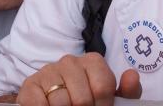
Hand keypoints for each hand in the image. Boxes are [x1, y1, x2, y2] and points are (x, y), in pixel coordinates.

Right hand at [17, 53, 140, 105]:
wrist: (53, 103)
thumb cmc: (87, 100)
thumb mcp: (110, 98)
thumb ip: (127, 91)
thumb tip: (132, 75)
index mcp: (93, 62)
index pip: (103, 89)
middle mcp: (70, 61)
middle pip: (83, 99)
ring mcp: (48, 71)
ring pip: (62, 104)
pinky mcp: (30, 84)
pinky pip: (41, 104)